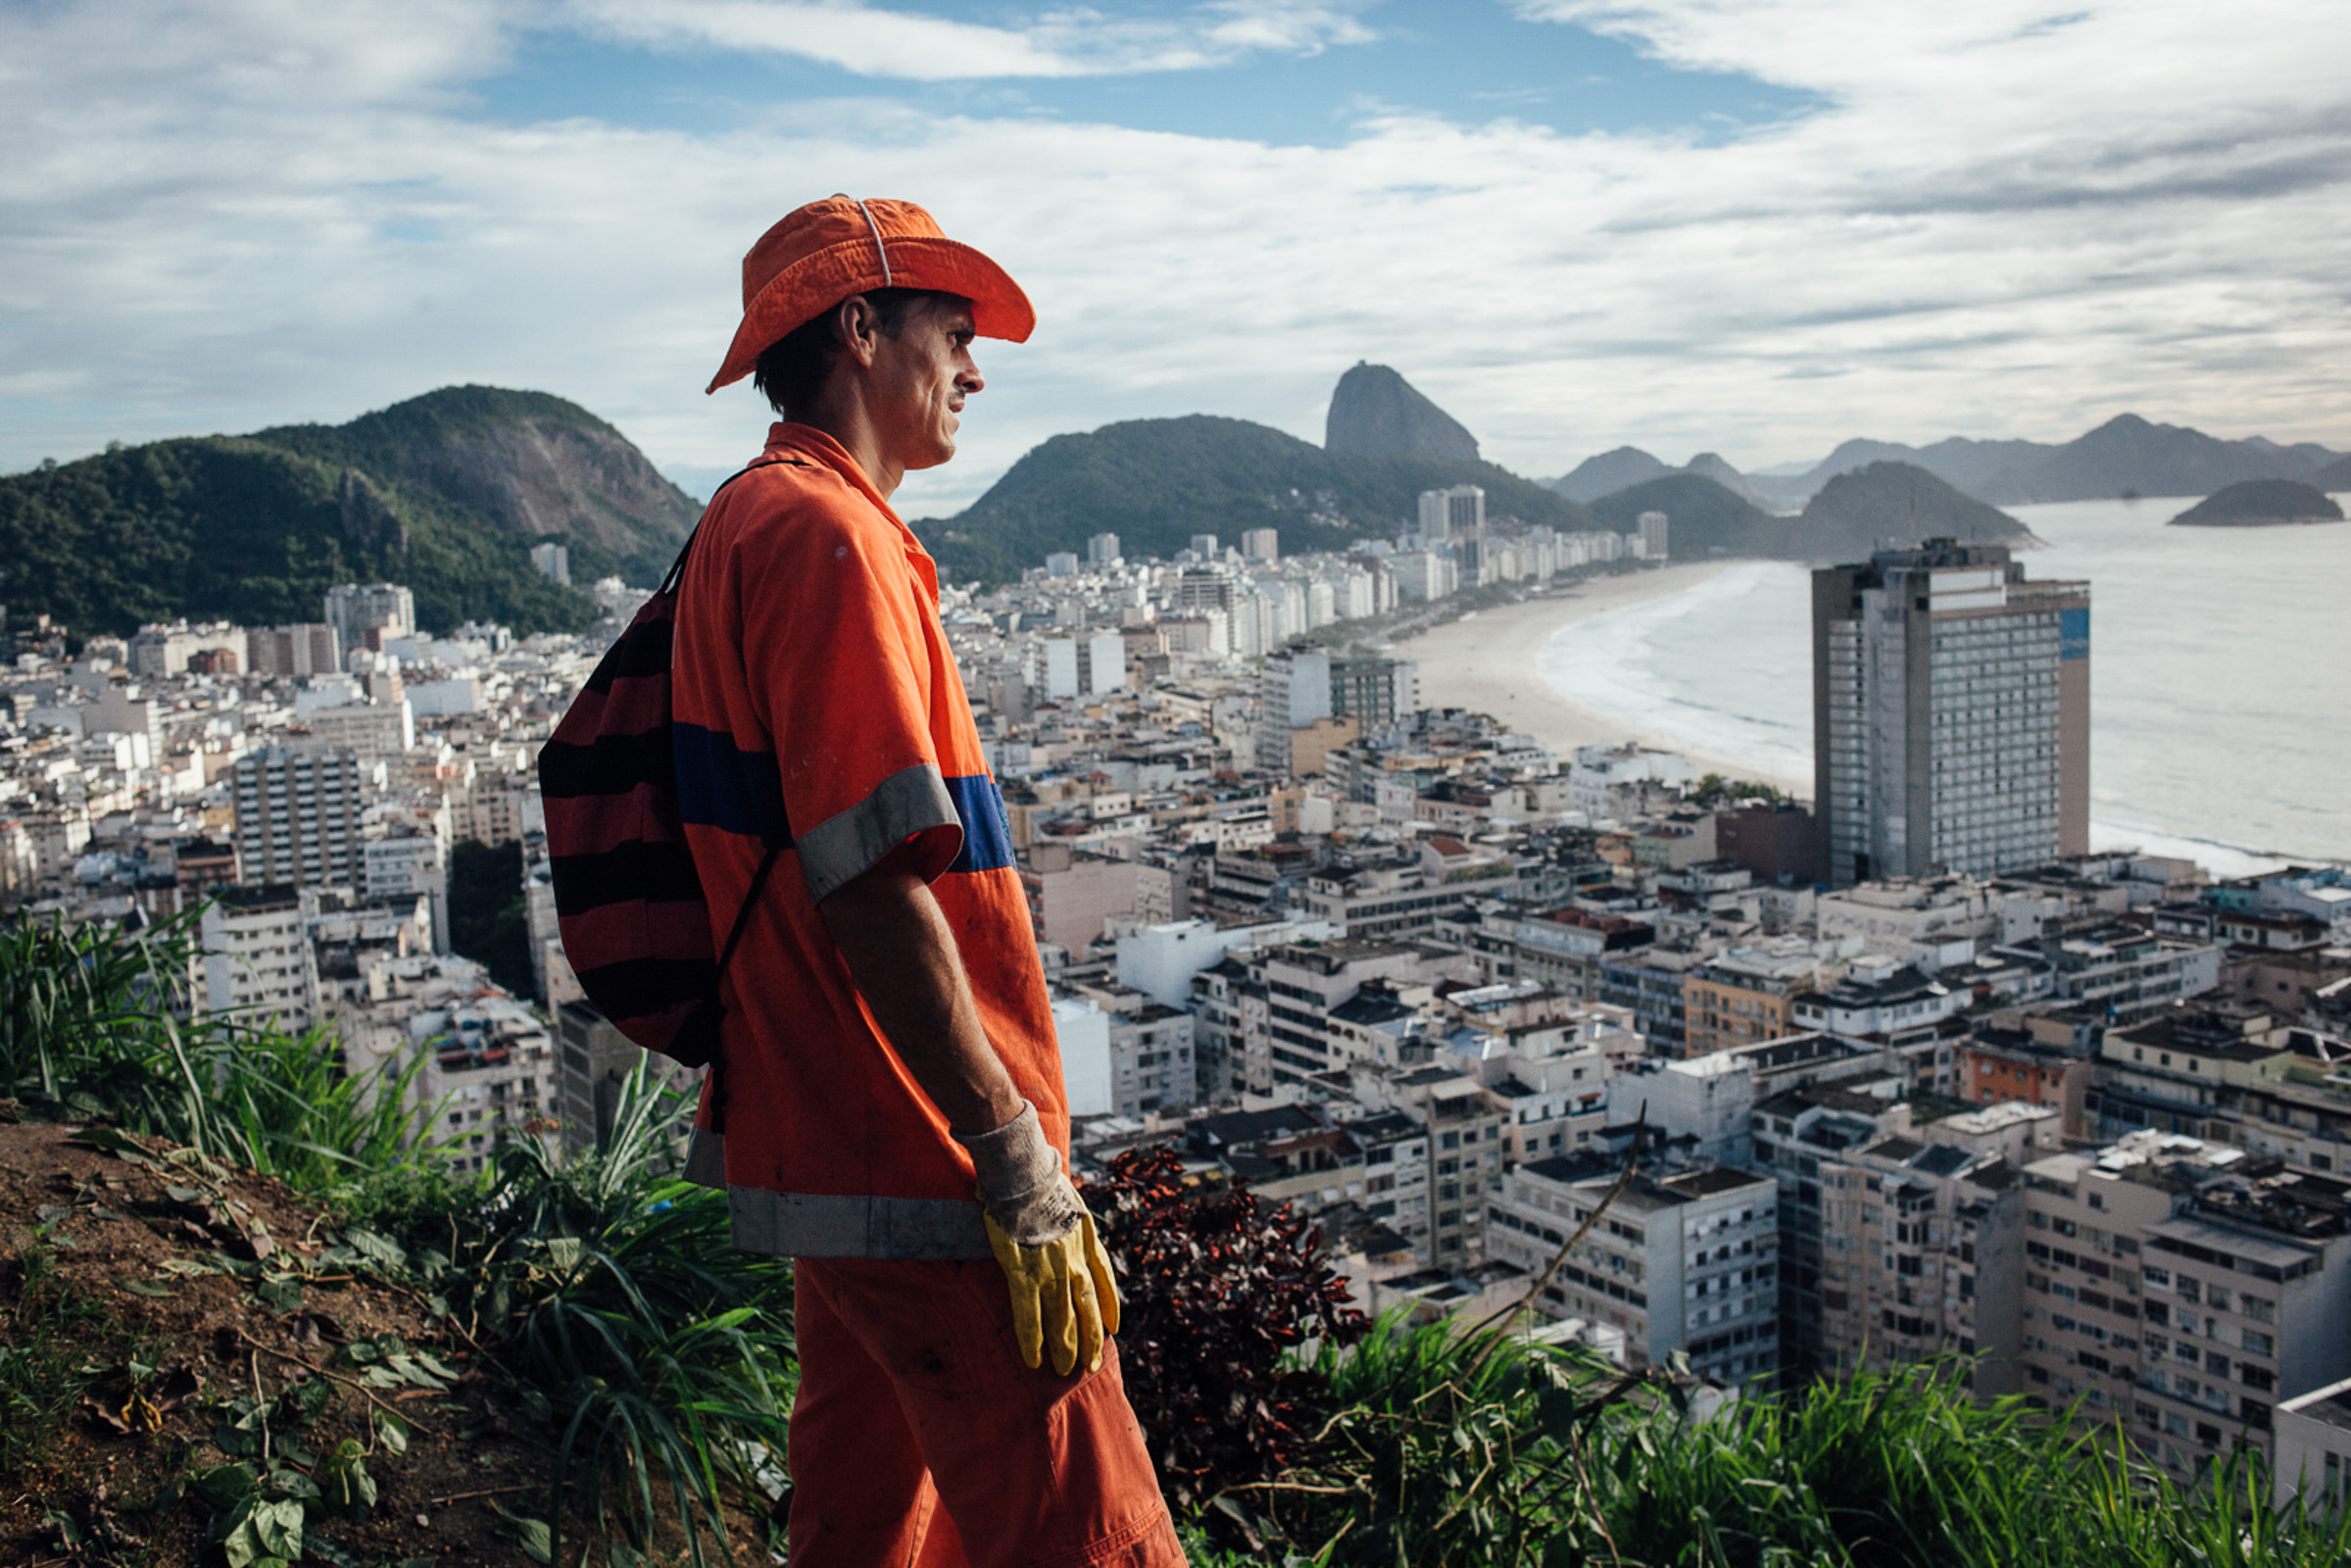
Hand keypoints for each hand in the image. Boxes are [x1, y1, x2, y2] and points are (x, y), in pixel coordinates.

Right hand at [957, 1103, 1121, 1374]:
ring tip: (1065, 1371)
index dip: (1110, 1307)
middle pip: (1087, 1310)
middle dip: (1090, 1340)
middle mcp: (1074, 1263)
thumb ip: (1072, 1219)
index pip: (1105, 1282)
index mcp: (1088, 1242)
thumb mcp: (1072, 1199)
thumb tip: (1066, 1218)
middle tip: (1090, 1366)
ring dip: (1064, 1349)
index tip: (1114, 1328)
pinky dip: (1033, 1341)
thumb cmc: (1042, 1180)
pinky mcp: (1024, 1275)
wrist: (1025, 1175)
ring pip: (1062, 1320)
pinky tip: (1034, 1360)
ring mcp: (1051, 1272)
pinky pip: (1029, 1316)